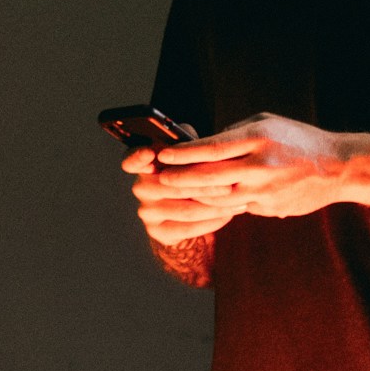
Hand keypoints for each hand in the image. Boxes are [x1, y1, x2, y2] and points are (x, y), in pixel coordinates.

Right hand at [122, 141, 237, 247]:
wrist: (191, 208)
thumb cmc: (194, 171)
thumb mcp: (191, 153)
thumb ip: (188, 143)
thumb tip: (191, 138)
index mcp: (144, 163)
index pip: (132, 159)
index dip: (138, 157)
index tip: (149, 153)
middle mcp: (140, 187)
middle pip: (171, 185)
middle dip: (205, 185)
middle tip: (231, 184)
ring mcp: (147, 211)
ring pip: (184, 209)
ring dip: (214, 206)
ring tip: (237, 200)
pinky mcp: (157, 231)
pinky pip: (188, 228)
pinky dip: (211, 222)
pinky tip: (228, 214)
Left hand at [129, 114, 354, 223]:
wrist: (338, 167)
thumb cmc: (299, 139)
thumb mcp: (268, 124)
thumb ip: (235, 134)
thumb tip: (204, 146)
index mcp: (259, 137)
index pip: (211, 147)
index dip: (183, 153)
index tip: (163, 154)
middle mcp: (260, 165)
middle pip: (209, 176)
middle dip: (179, 178)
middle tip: (159, 178)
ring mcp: (265, 190)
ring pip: (218, 197)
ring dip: (194, 196)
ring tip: (176, 192)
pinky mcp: (269, 207)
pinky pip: (236, 207)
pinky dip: (218, 204)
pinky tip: (204, 201)